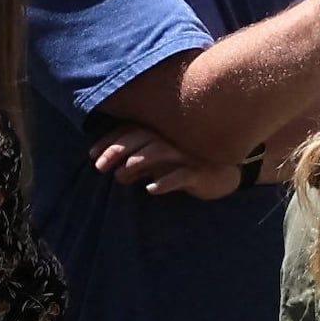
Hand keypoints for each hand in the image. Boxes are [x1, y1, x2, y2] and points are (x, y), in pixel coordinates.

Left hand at [88, 121, 240, 199]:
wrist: (228, 173)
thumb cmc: (189, 165)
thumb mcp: (161, 164)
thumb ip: (140, 165)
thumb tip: (115, 173)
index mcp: (162, 132)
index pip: (131, 130)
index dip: (110, 140)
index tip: (91, 155)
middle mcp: (173, 138)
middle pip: (141, 137)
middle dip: (117, 149)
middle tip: (99, 166)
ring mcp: (187, 153)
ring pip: (159, 151)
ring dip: (138, 162)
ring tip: (121, 175)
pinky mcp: (200, 171)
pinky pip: (181, 174)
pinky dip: (165, 181)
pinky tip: (151, 190)